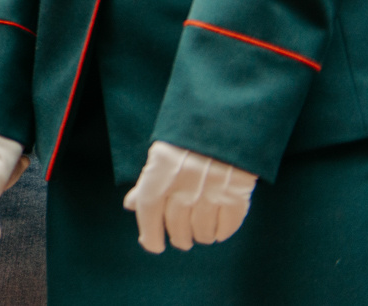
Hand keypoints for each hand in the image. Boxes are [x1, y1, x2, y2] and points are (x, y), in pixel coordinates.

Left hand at [123, 140, 255, 253]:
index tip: (153, 245)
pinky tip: (217, 229)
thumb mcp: (163, 154)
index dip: (149, 232)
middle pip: (176, 225)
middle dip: (177, 237)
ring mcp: (212, 190)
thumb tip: (130, 205)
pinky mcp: (237, 195)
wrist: (229, 122)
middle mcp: (185, 181)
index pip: (149, 208)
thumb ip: (147, 182)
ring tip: (198, 233)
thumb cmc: (190, 140)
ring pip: (201, 232)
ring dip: (199, 237)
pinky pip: (227, 227)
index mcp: (163, 167)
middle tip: (180, 239)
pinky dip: (221, 233)